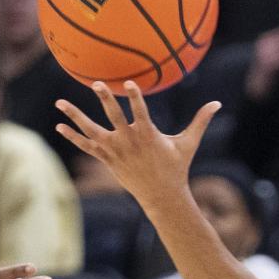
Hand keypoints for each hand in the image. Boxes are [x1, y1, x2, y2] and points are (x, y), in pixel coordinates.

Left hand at [55, 83, 220, 208]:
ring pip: (91, 131)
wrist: (161, 196)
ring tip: (60, 102)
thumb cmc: (175, 167)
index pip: (140, 111)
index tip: (128, 83)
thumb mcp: (188, 143)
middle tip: (97, 84)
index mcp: (147, 134)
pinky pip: (86, 146)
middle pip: (114, 117)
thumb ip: (200, 121)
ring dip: (75, 117)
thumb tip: (218, 103)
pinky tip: (59, 126)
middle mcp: (129, 141)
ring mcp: (115, 151)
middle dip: (106, 100)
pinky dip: (73, 137)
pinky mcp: (107, 159)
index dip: (134, 97)